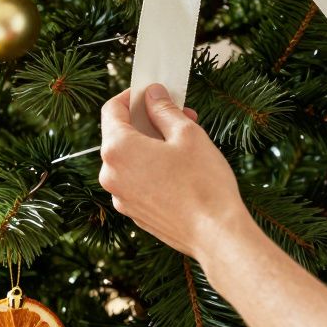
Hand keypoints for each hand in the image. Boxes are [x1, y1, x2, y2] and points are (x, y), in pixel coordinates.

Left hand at [98, 84, 249, 257]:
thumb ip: (164, 109)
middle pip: (120, 135)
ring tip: (185, 143)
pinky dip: (151, 169)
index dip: (130, 96)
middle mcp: (111, 175)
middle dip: (147, 121)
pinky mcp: (134, 213)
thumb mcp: (187, 134)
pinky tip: (179, 169)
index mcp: (118, 150)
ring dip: (151, 145)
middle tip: (179, 115)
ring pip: (130, 160)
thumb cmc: (202, 182)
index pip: (111, 110)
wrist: (215, 235)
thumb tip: (152, 94)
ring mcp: (121, 197)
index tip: (150, 92)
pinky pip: (136, 181)